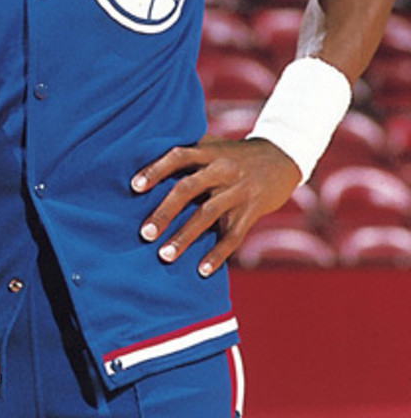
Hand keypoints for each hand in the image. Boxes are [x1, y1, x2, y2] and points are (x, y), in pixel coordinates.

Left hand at [132, 134, 300, 276]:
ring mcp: (238, 191)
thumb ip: (189, 154)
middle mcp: (222, 169)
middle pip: (188, 189)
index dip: (156, 170)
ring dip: (185, 237)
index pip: (178, 157)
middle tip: (145, 233)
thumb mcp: (214, 146)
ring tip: (164, 255)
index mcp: (209, 151)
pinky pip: (233, 235)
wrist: (283, 157)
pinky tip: (202, 271)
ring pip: (207, 215)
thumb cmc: (235, 154)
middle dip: (164, 212)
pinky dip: (218, 254)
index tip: (134, 187)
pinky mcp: (252, 211)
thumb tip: (146, 159)